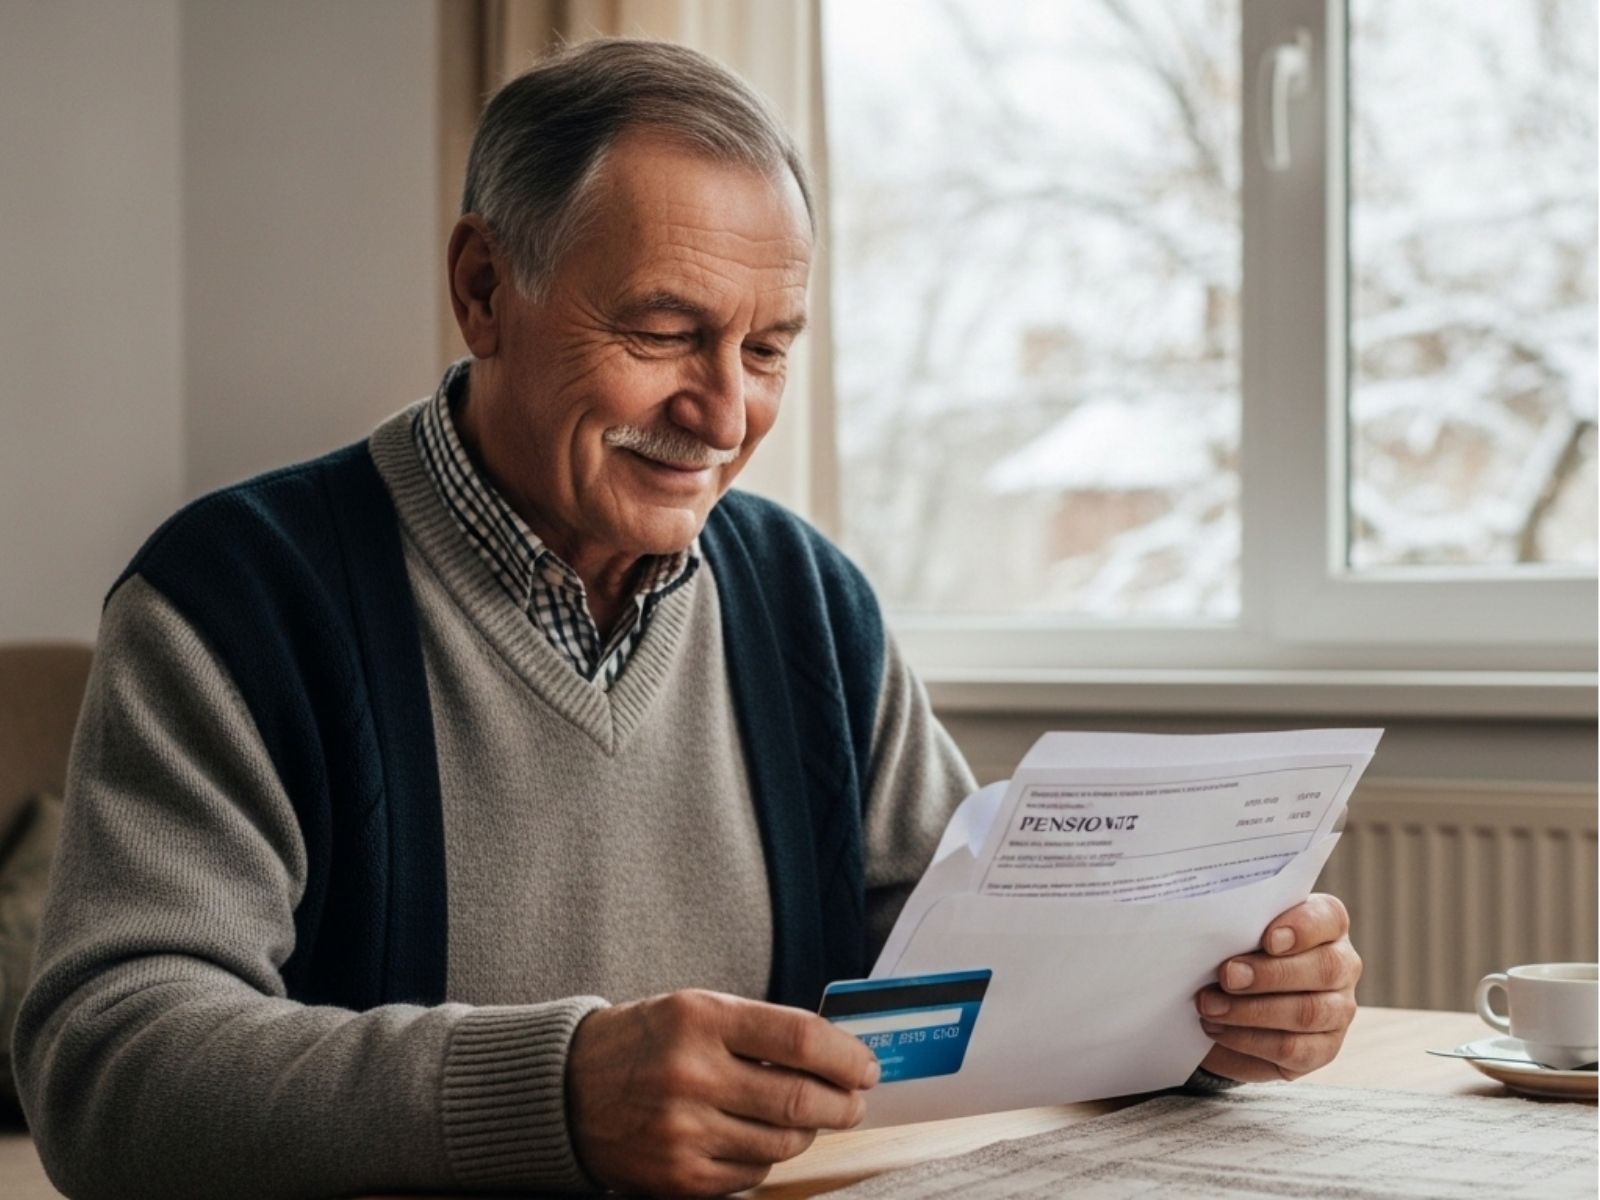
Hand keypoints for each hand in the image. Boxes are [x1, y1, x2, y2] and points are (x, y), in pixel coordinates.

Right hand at [566, 989, 879, 1195]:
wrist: (566, 1090)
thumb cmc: (644, 1043)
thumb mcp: (695, 1010)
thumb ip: (759, 1029)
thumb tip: (835, 1057)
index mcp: (700, 1018)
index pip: (800, 1039)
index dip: (846, 1057)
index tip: (865, 1067)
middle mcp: (692, 1074)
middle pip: (799, 1100)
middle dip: (842, 1105)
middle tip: (853, 1102)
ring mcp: (683, 1131)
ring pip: (782, 1143)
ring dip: (806, 1133)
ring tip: (804, 1119)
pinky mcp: (678, 1178)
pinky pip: (751, 1173)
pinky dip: (766, 1157)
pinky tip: (755, 1138)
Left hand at [1195, 893, 1361, 1081]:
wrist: (1230, 1003)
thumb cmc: (1238, 952)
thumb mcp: (1238, 933)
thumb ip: (1238, 926)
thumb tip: (1211, 928)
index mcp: (1326, 926)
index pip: (1329, 918)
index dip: (1303, 928)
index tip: (1268, 939)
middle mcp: (1342, 966)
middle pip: (1325, 969)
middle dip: (1270, 974)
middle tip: (1226, 975)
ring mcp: (1337, 1010)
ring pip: (1308, 1012)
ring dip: (1251, 1011)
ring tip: (1209, 1006)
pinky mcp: (1323, 1049)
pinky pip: (1293, 1049)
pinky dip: (1249, 1039)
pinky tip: (1218, 1029)